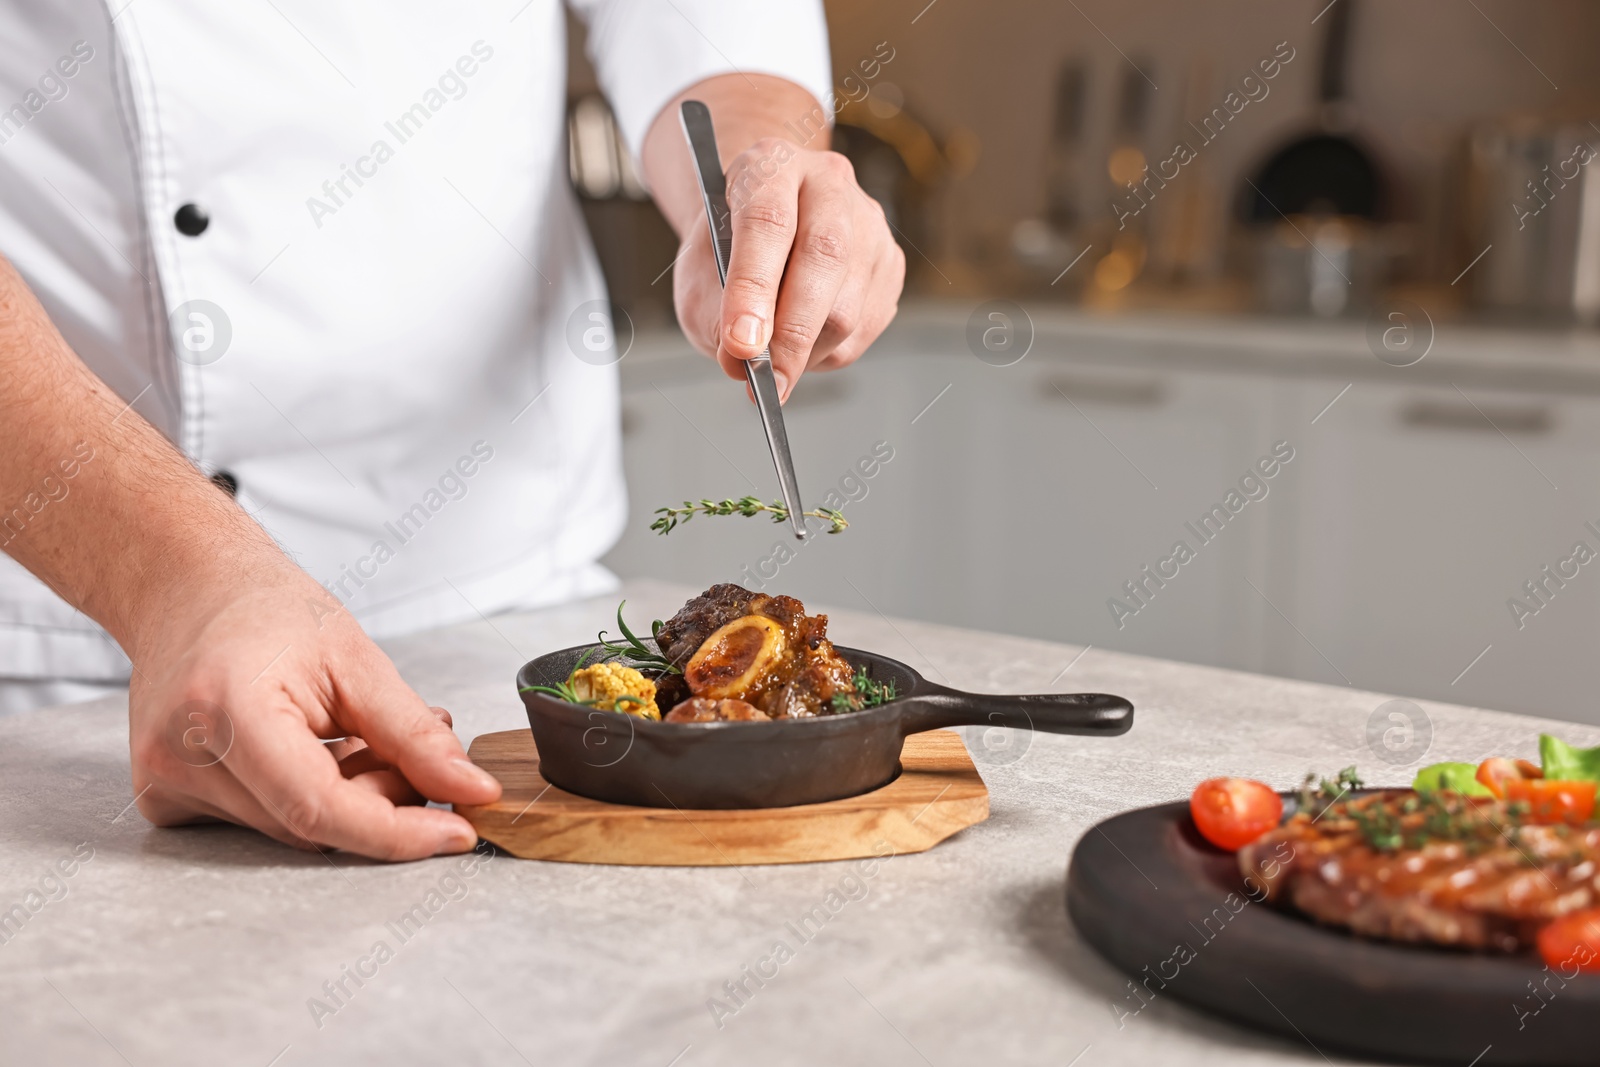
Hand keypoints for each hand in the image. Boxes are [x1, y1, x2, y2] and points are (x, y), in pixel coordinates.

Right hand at [127, 566, 500, 860]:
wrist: (190, 590)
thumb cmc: (266, 609)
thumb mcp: (356, 659)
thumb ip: (413, 734)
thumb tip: (470, 790)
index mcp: (223, 709)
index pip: (317, 807)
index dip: (396, 831)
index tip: (456, 831)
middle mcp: (180, 756)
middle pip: (311, 823)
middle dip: (381, 800)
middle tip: (413, 752)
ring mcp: (165, 784)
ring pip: (293, 829)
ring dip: (349, 797)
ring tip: (363, 736)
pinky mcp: (168, 800)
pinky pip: (265, 821)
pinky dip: (310, 798)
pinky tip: (320, 750)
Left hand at [673, 138, 904, 399]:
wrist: (765, 223)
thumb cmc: (728, 245)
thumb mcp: (698, 270)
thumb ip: (711, 313)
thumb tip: (740, 360)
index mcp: (771, 165)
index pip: (767, 223)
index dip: (754, 290)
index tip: (742, 345)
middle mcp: (828, 183)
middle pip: (824, 258)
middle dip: (792, 333)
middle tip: (766, 380)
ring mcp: (868, 222)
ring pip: (848, 305)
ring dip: (806, 351)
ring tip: (774, 357)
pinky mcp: (890, 262)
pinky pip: (865, 328)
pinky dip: (827, 352)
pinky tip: (803, 342)